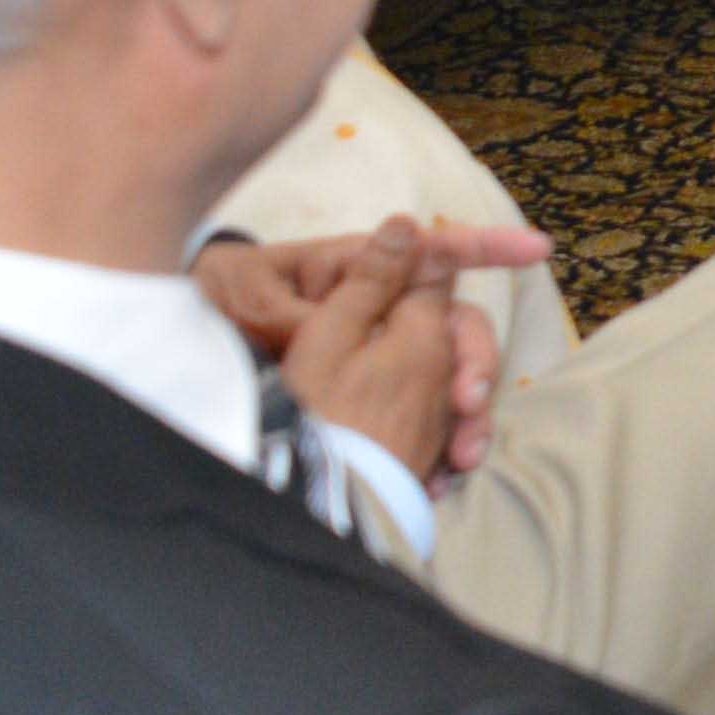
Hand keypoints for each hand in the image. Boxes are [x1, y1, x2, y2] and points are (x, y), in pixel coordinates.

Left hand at [200, 214, 556, 475]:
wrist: (176, 363)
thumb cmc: (218, 311)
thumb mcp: (262, 300)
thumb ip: (335, 287)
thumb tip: (402, 237)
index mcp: (356, 275)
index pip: (430, 252)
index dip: (486, 246)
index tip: (537, 249)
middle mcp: (378, 314)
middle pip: (453, 326)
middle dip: (478, 360)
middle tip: (471, 401)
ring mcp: (379, 358)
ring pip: (448, 378)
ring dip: (467, 416)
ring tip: (460, 458)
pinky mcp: (375, 401)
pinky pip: (425, 419)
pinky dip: (440, 447)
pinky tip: (439, 477)